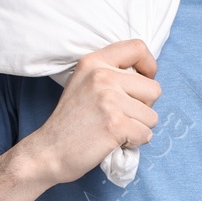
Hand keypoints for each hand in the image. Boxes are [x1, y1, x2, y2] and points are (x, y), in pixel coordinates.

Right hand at [23, 39, 159, 184]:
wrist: (48, 152)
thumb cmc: (70, 123)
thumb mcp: (83, 83)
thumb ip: (110, 74)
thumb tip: (146, 78)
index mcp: (94, 62)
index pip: (138, 48)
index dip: (149, 68)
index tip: (143, 83)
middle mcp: (102, 76)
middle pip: (153, 89)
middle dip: (144, 108)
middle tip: (121, 117)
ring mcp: (109, 100)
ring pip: (152, 116)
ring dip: (139, 128)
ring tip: (114, 130)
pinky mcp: (115, 124)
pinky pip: (145, 134)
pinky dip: (134, 143)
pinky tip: (114, 141)